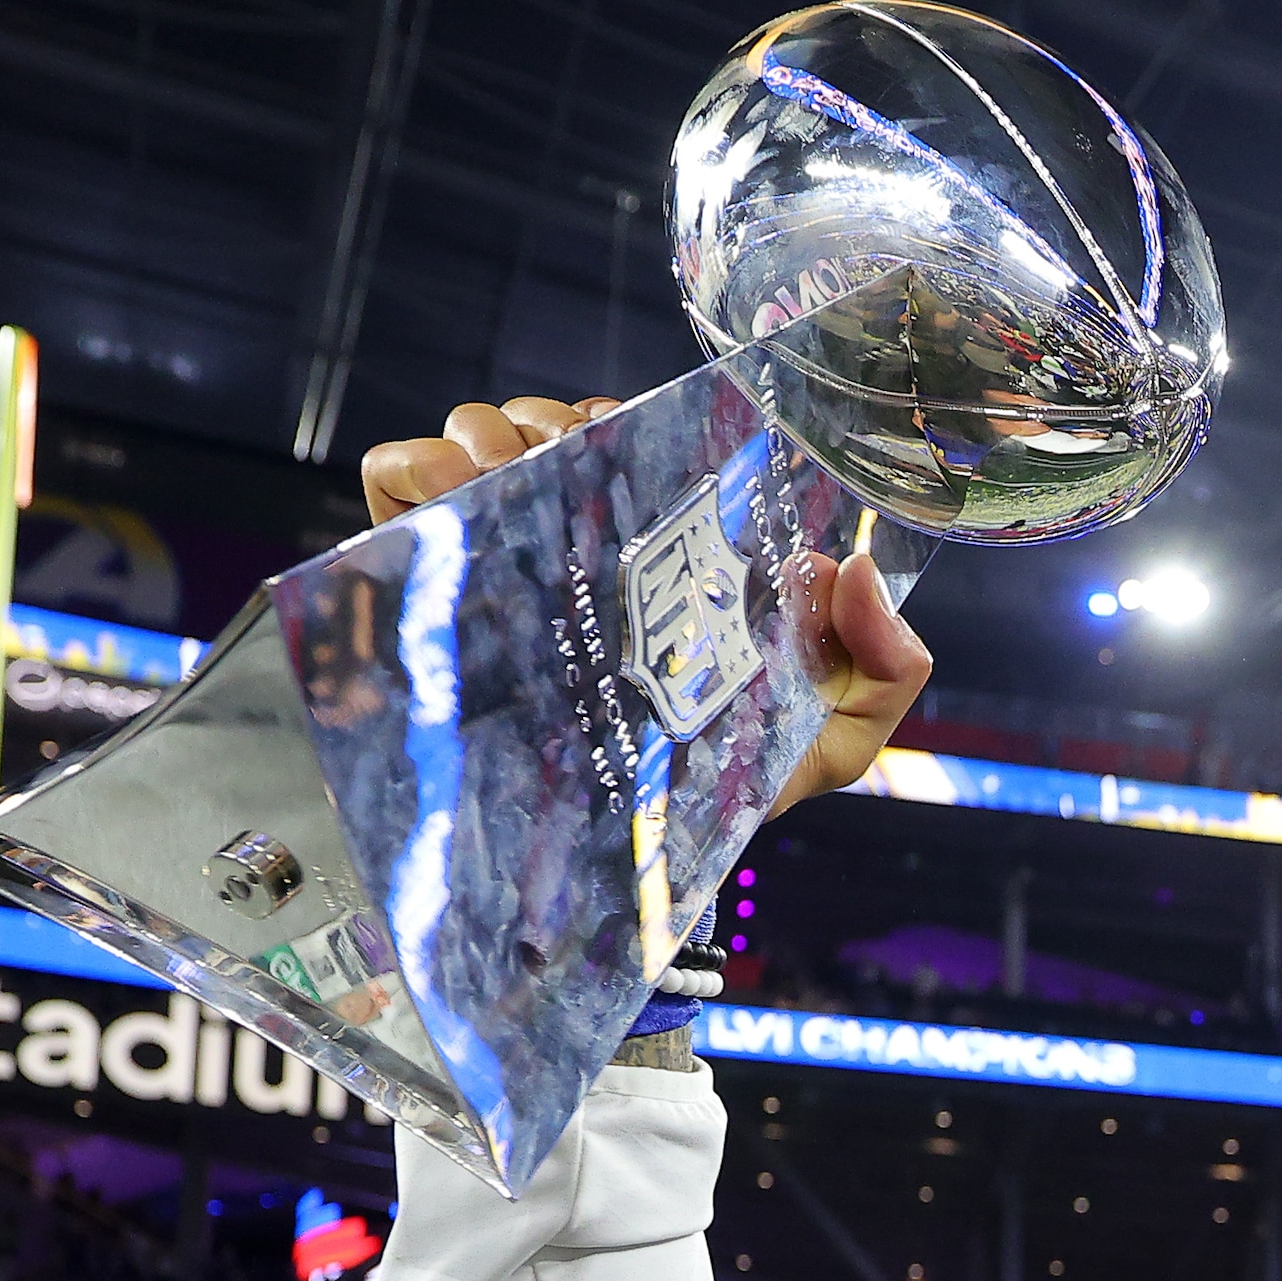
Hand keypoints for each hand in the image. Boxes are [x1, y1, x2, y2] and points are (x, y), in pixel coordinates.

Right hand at [361, 397, 932, 819]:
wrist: (629, 862)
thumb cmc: (725, 790)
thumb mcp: (831, 737)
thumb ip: (885, 669)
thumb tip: (850, 569)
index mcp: (659, 545)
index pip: (638, 435)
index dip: (644, 424)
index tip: (652, 460)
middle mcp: (574, 534)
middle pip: (553, 419)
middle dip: (566, 426)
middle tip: (587, 488)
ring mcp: (496, 546)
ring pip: (478, 428)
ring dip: (497, 437)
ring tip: (523, 490)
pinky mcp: (423, 569)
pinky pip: (396, 474)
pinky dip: (417, 464)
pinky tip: (459, 500)